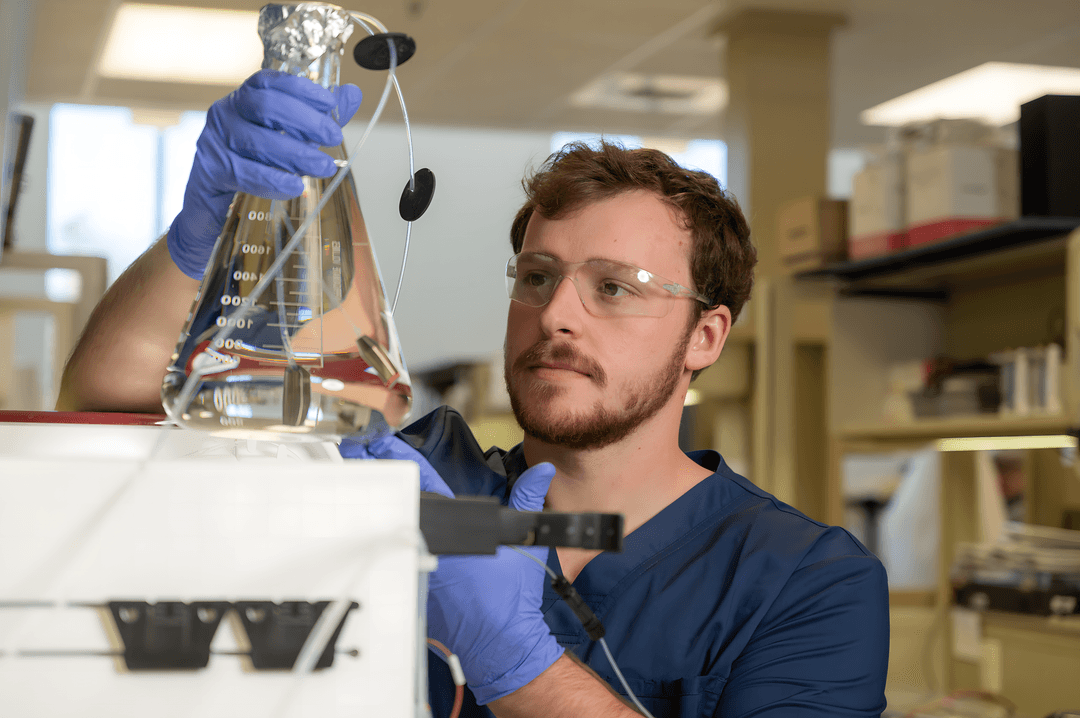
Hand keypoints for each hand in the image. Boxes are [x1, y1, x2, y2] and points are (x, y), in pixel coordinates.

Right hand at [167, 69, 361, 278]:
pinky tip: (294, 186)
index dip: (301, 89)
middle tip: (333, 138)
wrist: (215, 206)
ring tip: (324, 167)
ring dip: (295, 154)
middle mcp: (226, 113)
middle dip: (305, 121)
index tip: (330, 102)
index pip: (270, 81)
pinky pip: (243, 172)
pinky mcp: (210, 170)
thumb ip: (318, 118)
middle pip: (265, 106)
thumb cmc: (255, 165)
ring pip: (256, 141)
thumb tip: (352, 94)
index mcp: (246, 99)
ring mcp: (214, 140)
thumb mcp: (290, 139)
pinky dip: (273, 179)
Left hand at [342, 434, 564, 704]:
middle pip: (391, 501)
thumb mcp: (521, 539)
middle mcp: (428, 545)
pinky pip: (389, 556)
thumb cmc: (510, 596)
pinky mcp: (406, 587)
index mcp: (454, 527)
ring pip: (385, 528)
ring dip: (371, 508)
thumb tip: (543, 471)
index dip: (396, 455)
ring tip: (356, 485)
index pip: (420, 479)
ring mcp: (413, 566)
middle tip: (355, 455)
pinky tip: (366, 527)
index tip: (379, 441)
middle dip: (373, 476)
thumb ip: (527, 498)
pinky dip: (379, 541)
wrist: (499, 642)